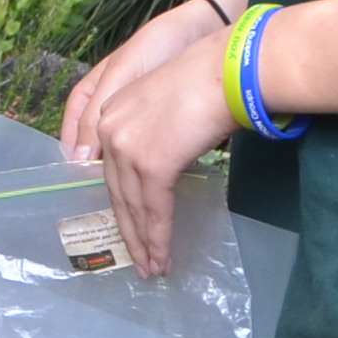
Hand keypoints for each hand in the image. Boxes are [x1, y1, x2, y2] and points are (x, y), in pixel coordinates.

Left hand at [61, 0, 247, 274]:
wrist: (228, 69)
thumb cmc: (211, 81)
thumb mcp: (168, 107)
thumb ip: (155, 134)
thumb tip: (164, 164)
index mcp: (110, 113)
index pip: (111, 171)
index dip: (121, 205)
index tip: (129, 230)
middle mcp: (109, 129)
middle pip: (117, 193)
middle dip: (130, 231)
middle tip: (140, 260)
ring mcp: (127, 147)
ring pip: (133, 208)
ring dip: (145, 243)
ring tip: (153, 267)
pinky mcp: (150, 163)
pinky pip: (154, 211)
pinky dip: (159, 238)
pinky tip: (163, 257)